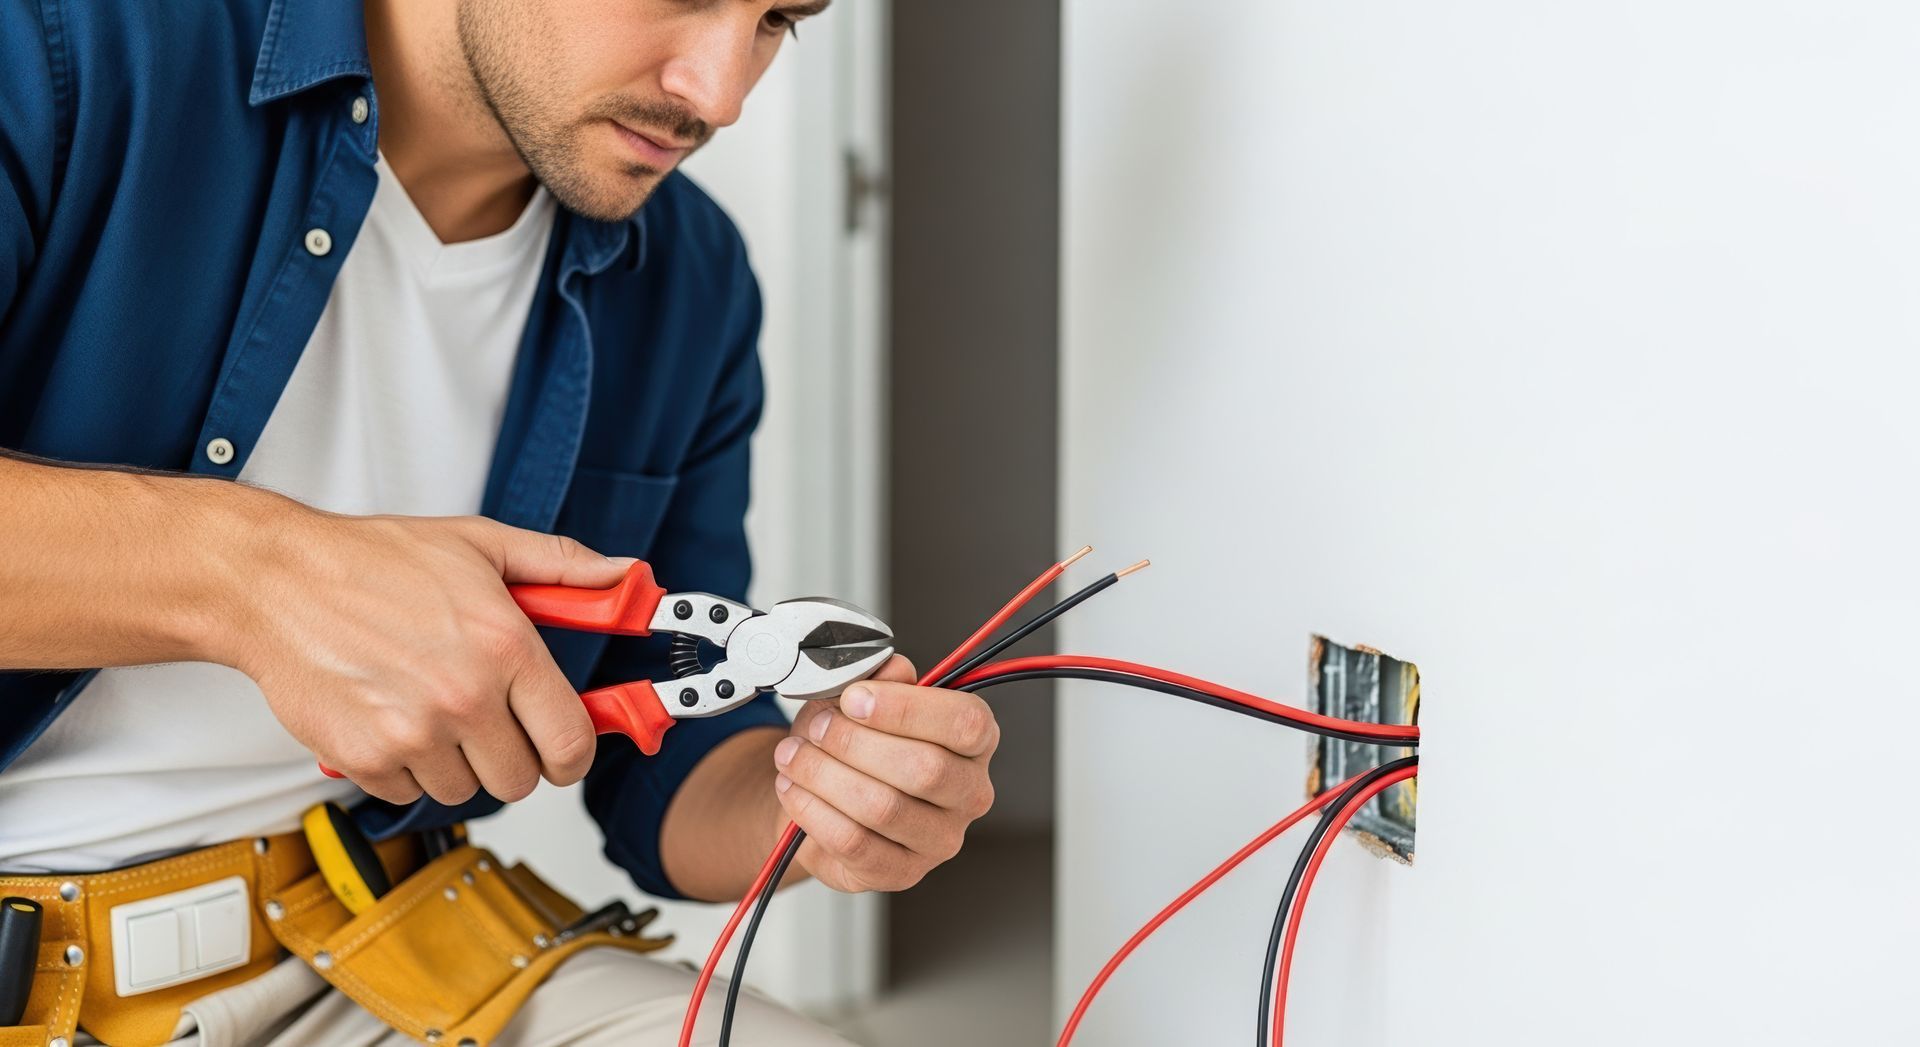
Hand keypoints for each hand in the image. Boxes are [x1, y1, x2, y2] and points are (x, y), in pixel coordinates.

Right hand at [217, 504, 626, 806]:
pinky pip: (410, 793)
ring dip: (457, 761)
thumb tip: (625, 577)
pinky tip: (393, 718)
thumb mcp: (481, 545)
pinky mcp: (364, 759)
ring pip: (466, 789)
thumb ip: (561, 566)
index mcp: (505, 648)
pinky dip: (406, 767)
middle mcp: (463, 698)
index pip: (572, 742)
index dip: (574, 752)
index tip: (564, 745)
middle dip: (513, 754)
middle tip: (489, 717)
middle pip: (522, 779)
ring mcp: (412, 735)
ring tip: (432, 707)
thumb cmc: (373, 562)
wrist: (276, 583)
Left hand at [772, 655, 998, 891]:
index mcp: (974, 743)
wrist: (826, 797)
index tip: (854, 698)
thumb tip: (892, 669)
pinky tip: (793, 790)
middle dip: (856, 743)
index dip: (908, 708)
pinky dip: (814, 811)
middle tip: (816, 728)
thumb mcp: (864, 700)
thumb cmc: (856, 745)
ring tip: (793, 756)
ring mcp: (939, 840)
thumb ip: (882, 680)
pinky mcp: (901, 872)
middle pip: (925, 769)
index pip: (966, 724)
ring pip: (884, 807)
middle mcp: (969, 794)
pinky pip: (854, 843)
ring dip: (825, 775)